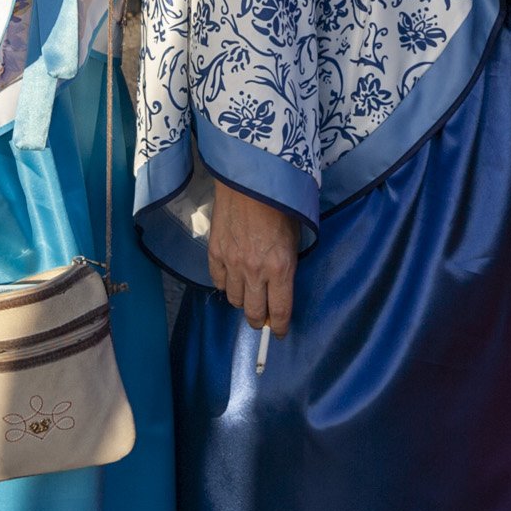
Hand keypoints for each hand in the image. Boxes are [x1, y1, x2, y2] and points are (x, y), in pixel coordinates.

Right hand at [207, 179, 296, 332]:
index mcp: (281, 268)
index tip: (280, 331)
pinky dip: (225, 284)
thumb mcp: (295, 236)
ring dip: (242, 302)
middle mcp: (255, 271)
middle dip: (259, 320)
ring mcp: (232, 263)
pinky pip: (218, 281)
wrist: (249, 179)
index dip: (280, 326)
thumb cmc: (280, 204)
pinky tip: (230, 279)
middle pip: (253, 312)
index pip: (279, 311)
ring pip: (234, 300)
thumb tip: (282, 283)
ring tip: (246, 296)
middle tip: (261, 318)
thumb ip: (288, 263)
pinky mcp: (215, 252)